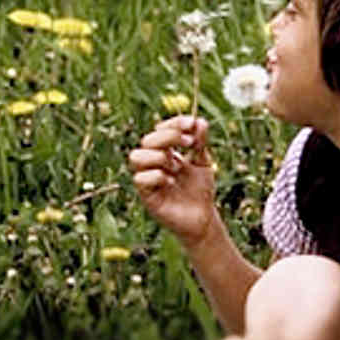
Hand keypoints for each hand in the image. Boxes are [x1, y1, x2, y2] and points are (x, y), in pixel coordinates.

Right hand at [128, 115, 217, 245]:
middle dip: (168, 137)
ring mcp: (148, 179)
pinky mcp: (146, 196)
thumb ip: (200, 143)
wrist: (204, 218)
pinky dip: (157, 176)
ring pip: (136, 157)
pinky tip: (171, 182)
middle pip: (147, 140)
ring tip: (177, 167)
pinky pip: (140, 179)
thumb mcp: (203, 162)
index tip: (191, 123)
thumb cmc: (201, 191)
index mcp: (165, 152)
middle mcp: (153, 163)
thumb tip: (199, 121)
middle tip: (189, 143)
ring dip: (158, 156)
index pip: (161, 130)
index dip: (174, 123)